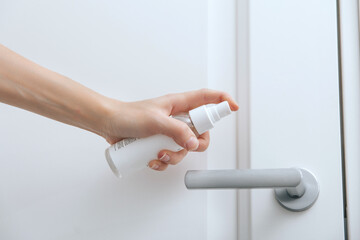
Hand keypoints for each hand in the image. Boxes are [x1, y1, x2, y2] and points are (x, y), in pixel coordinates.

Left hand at [100, 89, 238, 170]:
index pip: (206, 98)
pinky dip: (165, 162)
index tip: (233, 108)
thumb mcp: (155, 121)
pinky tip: (153, 160)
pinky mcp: (160, 143)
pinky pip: (171, 156)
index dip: (222, 101)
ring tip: (160, 155)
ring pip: (186, 147)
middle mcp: (177, 118)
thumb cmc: (128, 115)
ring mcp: (169, 131)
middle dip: (196, 144)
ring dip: (176, 156)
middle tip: (186, 147)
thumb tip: (192, 143)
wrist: (108, 124)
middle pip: (201, 131)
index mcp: (178, 104)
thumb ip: (176, 130)